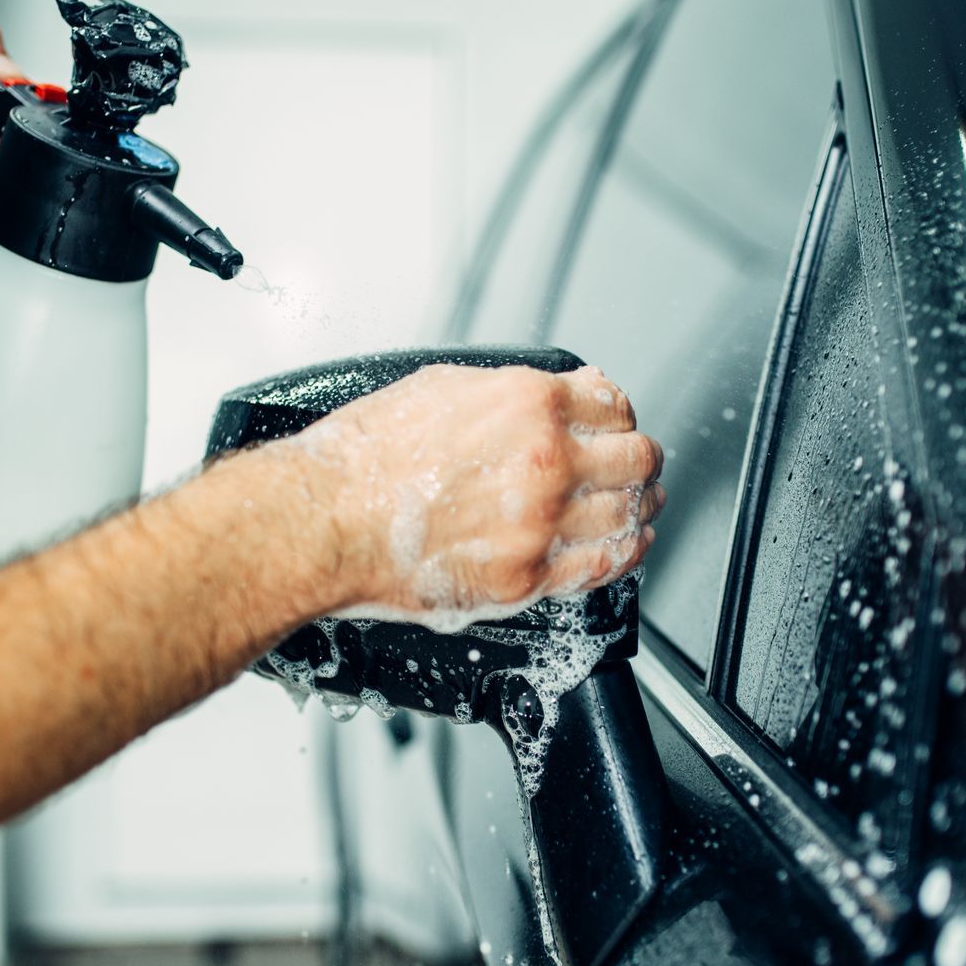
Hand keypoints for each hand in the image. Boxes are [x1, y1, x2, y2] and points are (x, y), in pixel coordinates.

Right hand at [299, 365, 666, 623]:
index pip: (613, 404)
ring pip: (628, 511)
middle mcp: (546, 462)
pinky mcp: (527, 577)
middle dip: (638, 458)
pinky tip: (627, 544)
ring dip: (639, 504)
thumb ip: (514, 389)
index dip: (618, 414)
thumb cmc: (366, 457)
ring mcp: (541, 523)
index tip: (614, 423)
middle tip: (634, 463)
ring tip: (639, 503)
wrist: (326, 520)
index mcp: (528, 405)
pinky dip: (626, 552)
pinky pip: (603, 566)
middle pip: (635, 457)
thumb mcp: (443, 387)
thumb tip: (563, 390)